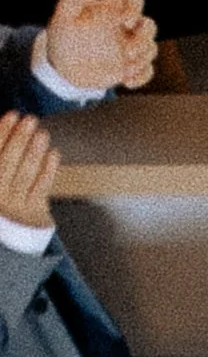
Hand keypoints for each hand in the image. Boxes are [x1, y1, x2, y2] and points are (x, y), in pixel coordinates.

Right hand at [0, 114, 58, 236]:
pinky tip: (53, 154)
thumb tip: (8, 129)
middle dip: (20, 138)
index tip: (12, 114)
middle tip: (30, 120)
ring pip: (25, 175)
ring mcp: (15, 207)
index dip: (2, 131)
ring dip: (35, 152)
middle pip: (8, 162)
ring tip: (43, 134)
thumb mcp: (1, 181)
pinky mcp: (33, 215)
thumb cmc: (3, 202)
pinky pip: (41, 190)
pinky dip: (48, 170)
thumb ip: (1, 153)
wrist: (7, 242)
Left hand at [44, 0, 155, 95]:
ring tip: (125, 70)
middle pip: (149, 26)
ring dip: (143, 59)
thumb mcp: (62, 16)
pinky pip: (147, 70)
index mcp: (112, 10)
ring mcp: (129, 48)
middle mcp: (125, 28)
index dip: (135, 8)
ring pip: (151, 48)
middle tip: (128, 53)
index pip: (134, 0)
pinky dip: (142, 76)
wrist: (63, 67)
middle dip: (144, 39)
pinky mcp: (130, 68)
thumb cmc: (62, 37)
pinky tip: (126, 81)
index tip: (125, 22)